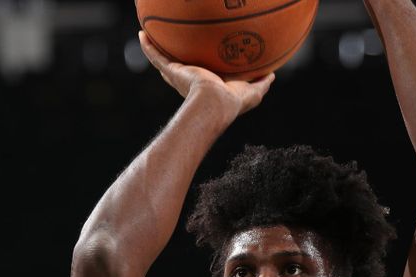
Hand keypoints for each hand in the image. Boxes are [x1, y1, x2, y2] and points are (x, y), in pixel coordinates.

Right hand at [138, 31, 274, 119]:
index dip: (198, 70)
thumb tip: (273, 75)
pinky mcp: (172, 72)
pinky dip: (148, 46)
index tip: (199, 60)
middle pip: (178, 69)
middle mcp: (190, 81)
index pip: (200, 77)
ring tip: (149, 35)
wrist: (215, 103)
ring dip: (155, 49)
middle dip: (174, 60)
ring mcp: (179, 76)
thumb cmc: (233, 102)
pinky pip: (157, 56)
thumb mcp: (253, 91)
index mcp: (207, 86)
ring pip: (164, 61)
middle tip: (172, 47)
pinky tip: (142, 33)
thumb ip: (262, 83)